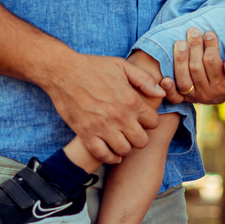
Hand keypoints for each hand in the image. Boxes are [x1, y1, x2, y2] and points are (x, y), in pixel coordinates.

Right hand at [43, 53, 164, 163]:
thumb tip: (161, 92)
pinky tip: (111, 150)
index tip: (142, 119)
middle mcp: (120, 117)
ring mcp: (102, 127)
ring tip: (121, 140)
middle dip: (139, 137)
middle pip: (142, 141)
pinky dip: (109, 157)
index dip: (149, 121)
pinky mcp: (86, 134)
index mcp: (131, 100)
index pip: (153, 122)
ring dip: (125, 147)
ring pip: (124, 150)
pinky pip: (103, 155)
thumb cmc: (93, 67)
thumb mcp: (122, 66)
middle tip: (132, 132)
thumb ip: (144, 79)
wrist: (63, 72)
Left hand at [157, 28, 224, 104]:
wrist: (221, 93)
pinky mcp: (182, 99)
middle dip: (194, 47)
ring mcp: (193, 96)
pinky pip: (174, 97)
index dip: (210, 47)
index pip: (213, 63)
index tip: (209, 33)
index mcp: (223, 86)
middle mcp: (207, 93)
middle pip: (196, 68)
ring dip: (180, 60)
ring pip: (184, 79)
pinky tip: (165, 79)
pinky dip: (169, 89)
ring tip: (180, 43)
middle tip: (193, 32)